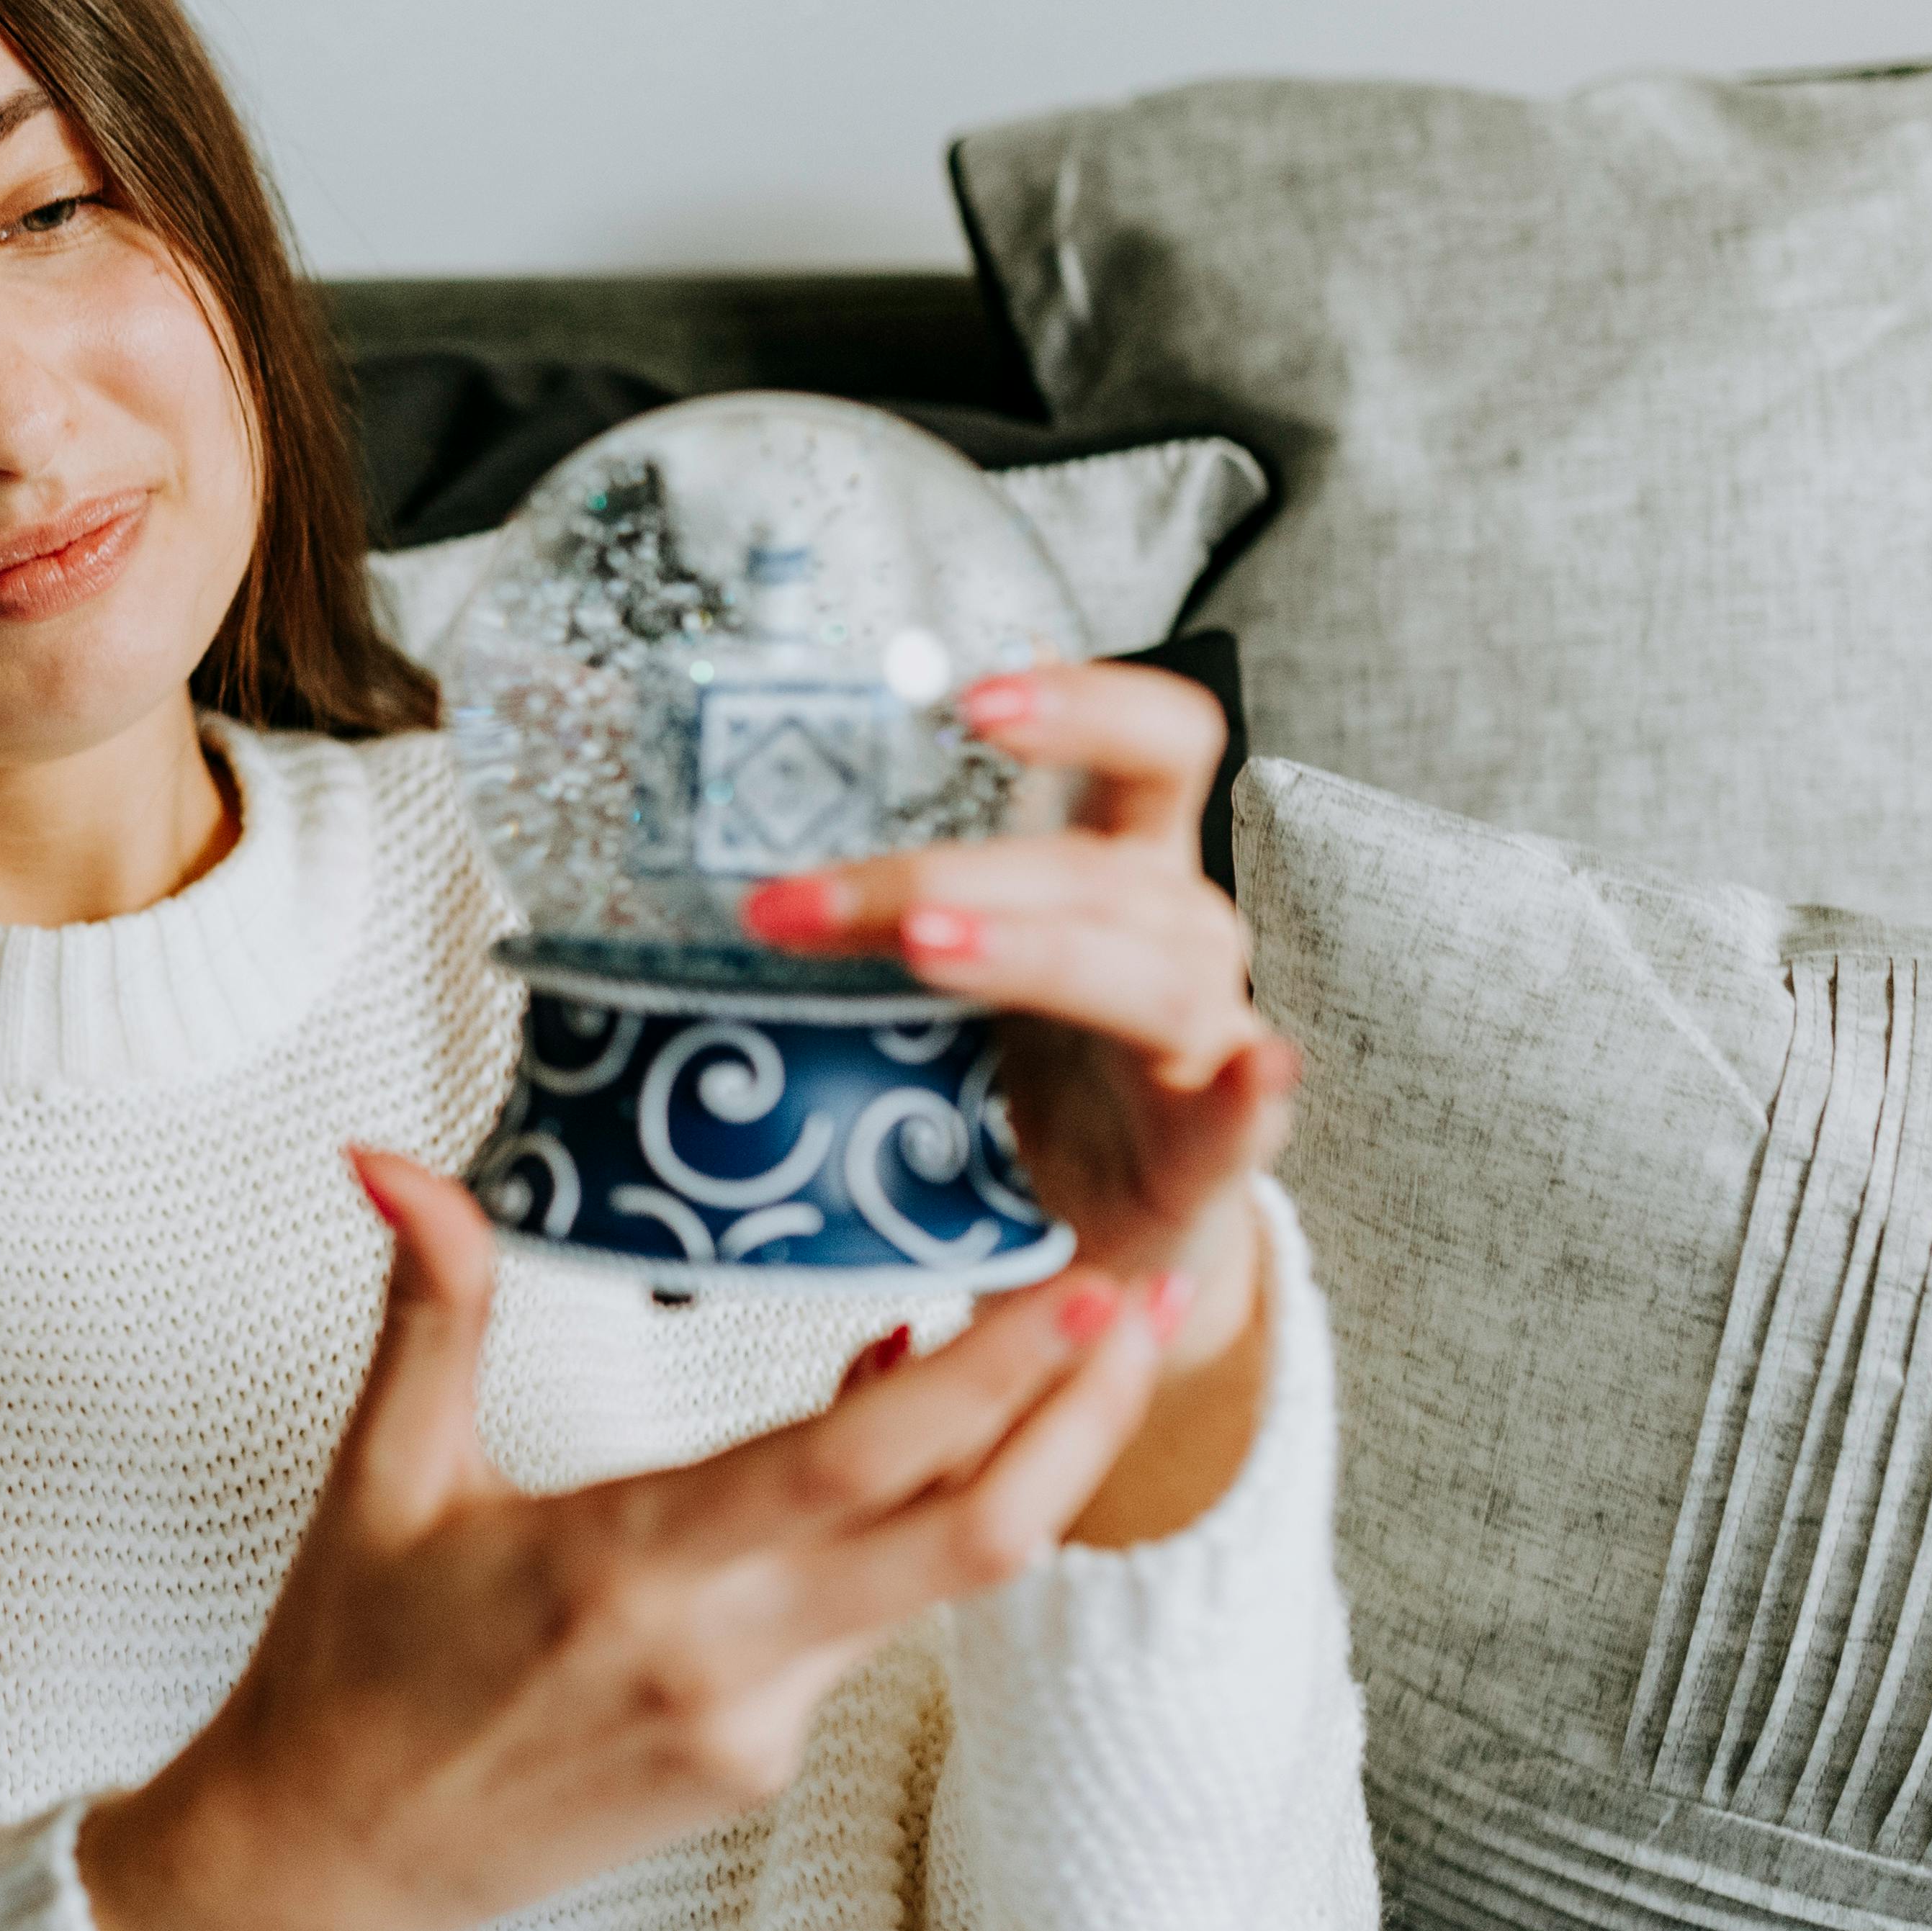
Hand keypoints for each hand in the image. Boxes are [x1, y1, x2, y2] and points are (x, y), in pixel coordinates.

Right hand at [76, 1150, 1164, 1930]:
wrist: (330, 1864)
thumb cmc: (344, 1662)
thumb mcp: (377, 1473)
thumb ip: (429, 1304)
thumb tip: (392, 1153)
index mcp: (624, 1570)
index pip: (857, 1463)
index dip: (989, 1377)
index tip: (1080, 1287)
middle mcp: (719, 1661)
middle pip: (968, 1540)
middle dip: (1080, 1421)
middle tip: (1151, 1303)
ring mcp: (754, 1728)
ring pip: (933, 1582)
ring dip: (1013, 1467)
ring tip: (1070, 1345)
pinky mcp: (758, 1765)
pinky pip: (866, 1623)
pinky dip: (907, 1525)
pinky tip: (898, 1438)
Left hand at [744, 661, 1297, 1530]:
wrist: (1090, 1231)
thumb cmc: (1009, 1075)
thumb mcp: (935, 972)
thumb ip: (849, 915)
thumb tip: (679, 861)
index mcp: (1116, 868)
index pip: (1150, 743)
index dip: (1080, 702)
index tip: (964, 699)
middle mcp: (1175, 928)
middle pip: (1087, 867)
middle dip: (936, 873)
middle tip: (804, 904)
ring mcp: (1204, 1030)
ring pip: (1138, 967)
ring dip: (1023, 950)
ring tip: (922, 951)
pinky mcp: (1215, 1145)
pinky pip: (1248, 1110)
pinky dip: (1252, 1092)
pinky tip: (1243, 1073)